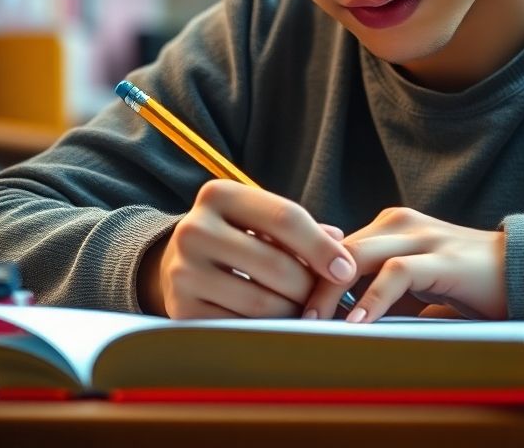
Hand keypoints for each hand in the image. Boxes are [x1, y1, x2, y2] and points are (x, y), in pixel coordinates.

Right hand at [137, 179, 355, 318]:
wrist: (176, 261)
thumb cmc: (236, 235)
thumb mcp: (261, 218)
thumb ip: (302, 229)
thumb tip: (343, 252)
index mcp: (219, 194)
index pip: (285, 218)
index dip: (321, 246)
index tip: (346, 270)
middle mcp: (195, 228)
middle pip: (275, 264)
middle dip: (309, 285)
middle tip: (326, 297)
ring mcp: (183, 271)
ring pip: (261, 301)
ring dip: (293, 311)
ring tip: (305, 309)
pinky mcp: (181, 309)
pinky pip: (241, 326)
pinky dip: (268, 329)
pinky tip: (279, 323)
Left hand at [302, 207, 506, 322]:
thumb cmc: (464, 285)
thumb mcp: (413, 288)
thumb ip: (378, 292)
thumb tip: (332, 320)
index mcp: (389, 228)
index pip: (332, 245)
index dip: (304, 272)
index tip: (280, 304)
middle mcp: (400, 224)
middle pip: (336, 248)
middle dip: (307, 283)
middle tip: (285, 318)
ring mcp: (422, 237)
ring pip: (358, 255)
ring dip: (330, 290)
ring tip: (311, 324)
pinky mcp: (443, 259)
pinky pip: (398, 273)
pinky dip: (372, 298)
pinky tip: (357, 323)